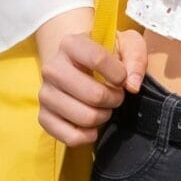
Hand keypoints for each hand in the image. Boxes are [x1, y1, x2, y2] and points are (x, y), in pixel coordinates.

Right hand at [35, 10, 146, 146]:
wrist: (77, 64)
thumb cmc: (106, 54)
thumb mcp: (126, 44)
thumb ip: (136, 58)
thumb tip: (132, 86)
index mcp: (70, 44)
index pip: (97, 59)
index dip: (119, 74)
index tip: (123, 78)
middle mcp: (52, 68)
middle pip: (94, 95)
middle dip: (114, 99)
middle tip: (116, 96)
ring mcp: (45, 94)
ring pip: (85, 117)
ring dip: (104, 116)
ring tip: (105, 107)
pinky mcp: (44, 117)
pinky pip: (71, 137)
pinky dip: (88, 136)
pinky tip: (93, 125)